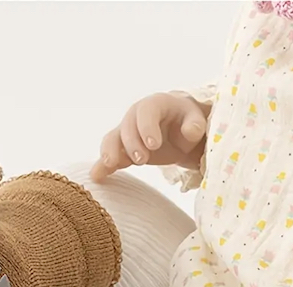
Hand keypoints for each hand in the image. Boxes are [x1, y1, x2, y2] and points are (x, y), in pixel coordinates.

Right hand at [91, 92, 209, 182]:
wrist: (178, 131)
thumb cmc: (187, 122)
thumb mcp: (196, 120)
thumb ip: (195, 124)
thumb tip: (190, 131)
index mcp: (156, 104)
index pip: (147, 111)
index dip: (147, 127)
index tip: (153, 145)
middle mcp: (136, 116)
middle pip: (127, 126)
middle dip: (132, 143)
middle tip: (142, 160)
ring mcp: (126, 133)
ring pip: (112, 139)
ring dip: (111, 151)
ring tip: (113, 164)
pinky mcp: (122, 150)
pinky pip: (109, 155)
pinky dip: (102, 165)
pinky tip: (96, 176)